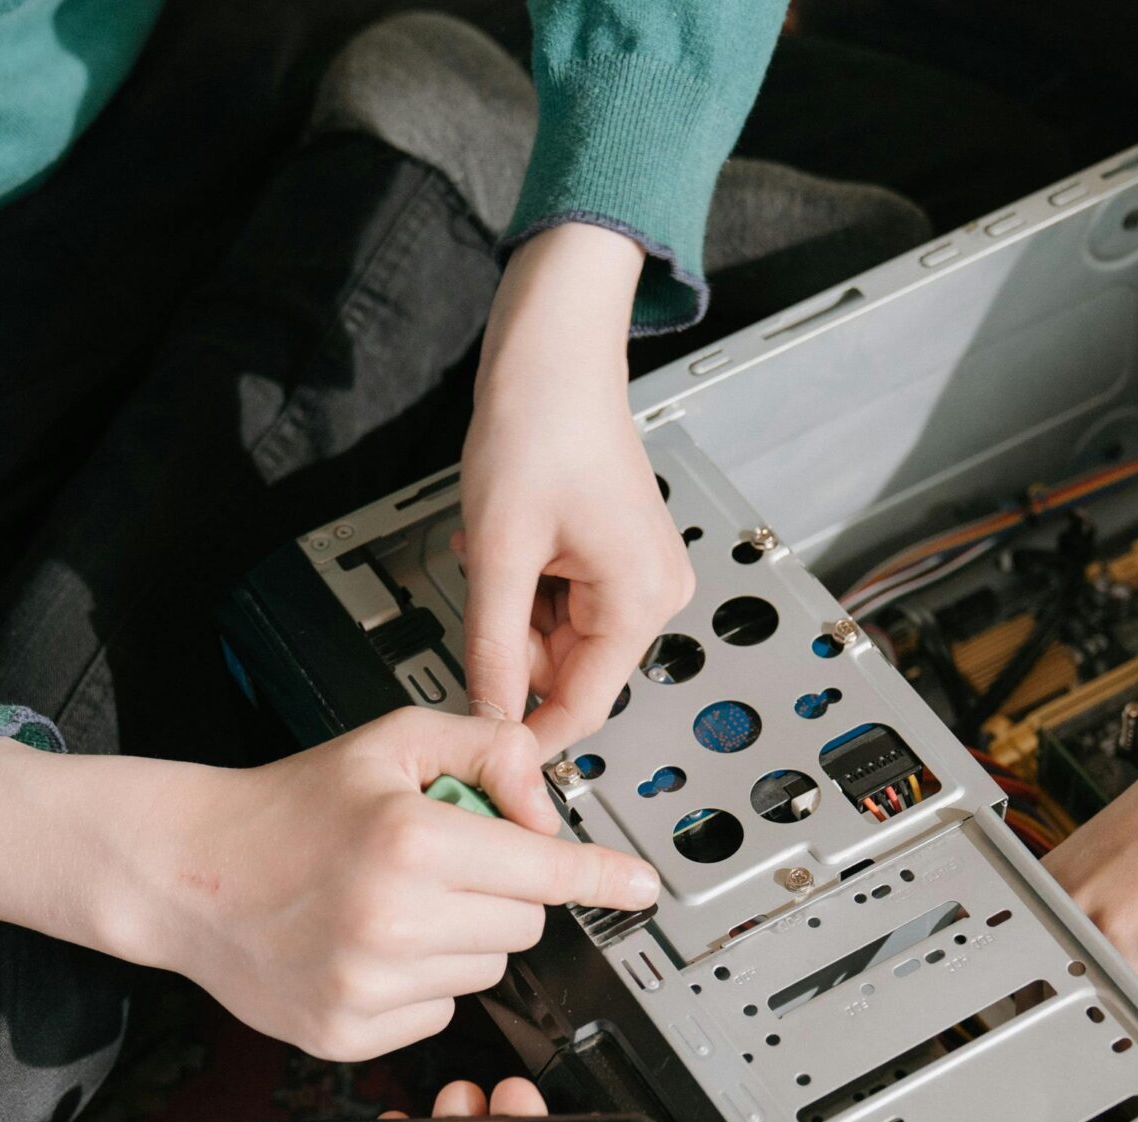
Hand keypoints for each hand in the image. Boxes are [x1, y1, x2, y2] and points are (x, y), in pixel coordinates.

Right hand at [0, 708, 659, 1060]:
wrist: (187, 872)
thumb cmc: (287, 807)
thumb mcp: (390, 743)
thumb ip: (487, 750)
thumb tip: (548, 808)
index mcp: (409, 841)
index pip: (543, 870)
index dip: (600, 878)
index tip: (641, 890)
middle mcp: (392, 920)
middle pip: (524, 922)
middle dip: (501, 890)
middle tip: (438, 862)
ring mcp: (369, 985)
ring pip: (486, 969)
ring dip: (461, 936)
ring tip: (393, 902)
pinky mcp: (349, 1032)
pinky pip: (440, 1011)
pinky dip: (422, 982)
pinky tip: (370, 946)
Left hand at [460, 222, 693, 749]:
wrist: (554, 354)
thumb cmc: (539, 425)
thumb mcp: (500, 552)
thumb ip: (493, 650)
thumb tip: (488, 719)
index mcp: (639, 600)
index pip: (581, 707)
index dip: (525, 730)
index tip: (482, 750)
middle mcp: (655, 594)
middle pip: (567, 671)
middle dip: (513, 642)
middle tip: (485, 581)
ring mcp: (642, 576)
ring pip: (559, 638)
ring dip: (517, 607)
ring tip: (501, 544)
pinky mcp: (623, 558)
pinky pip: (565, 603)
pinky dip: (530, 585)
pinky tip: (517, 538)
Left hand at [1044, 630, 1137, 1034]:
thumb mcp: (1123, 845)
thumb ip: (1095, 900)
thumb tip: (1089, 959)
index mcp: (1060, 876)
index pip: (1033, 962)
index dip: (1052, 1006)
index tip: (1058, 1037)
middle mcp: (1082, 900)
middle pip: (1077, 996)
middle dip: (1103, 1030)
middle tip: (1116, 1059)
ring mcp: (1126, 925)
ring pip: (1128, 1012)